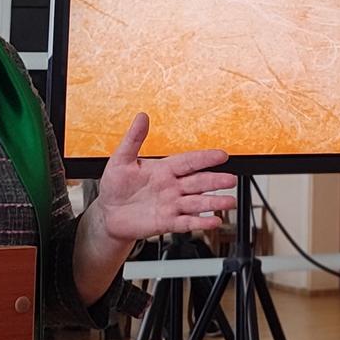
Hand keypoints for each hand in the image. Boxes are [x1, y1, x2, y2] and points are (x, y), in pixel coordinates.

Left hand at [92, 111, 234, 243]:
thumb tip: (142, 116)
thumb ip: (134, 139)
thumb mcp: (121, 159)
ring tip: (229, 202)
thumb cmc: (115, 185)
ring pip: (197, 203)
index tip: (222, 155)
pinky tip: (213, 222)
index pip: (189, 161)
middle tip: (231, 180)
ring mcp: (171, 205)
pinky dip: (200, 223)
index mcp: (164, 169)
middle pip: (198, 182)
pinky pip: (186, 222)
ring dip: (214, 203)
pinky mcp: (166, 223)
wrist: (108, 214)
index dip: (205, 158)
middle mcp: (172, 187)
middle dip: (216, 181)